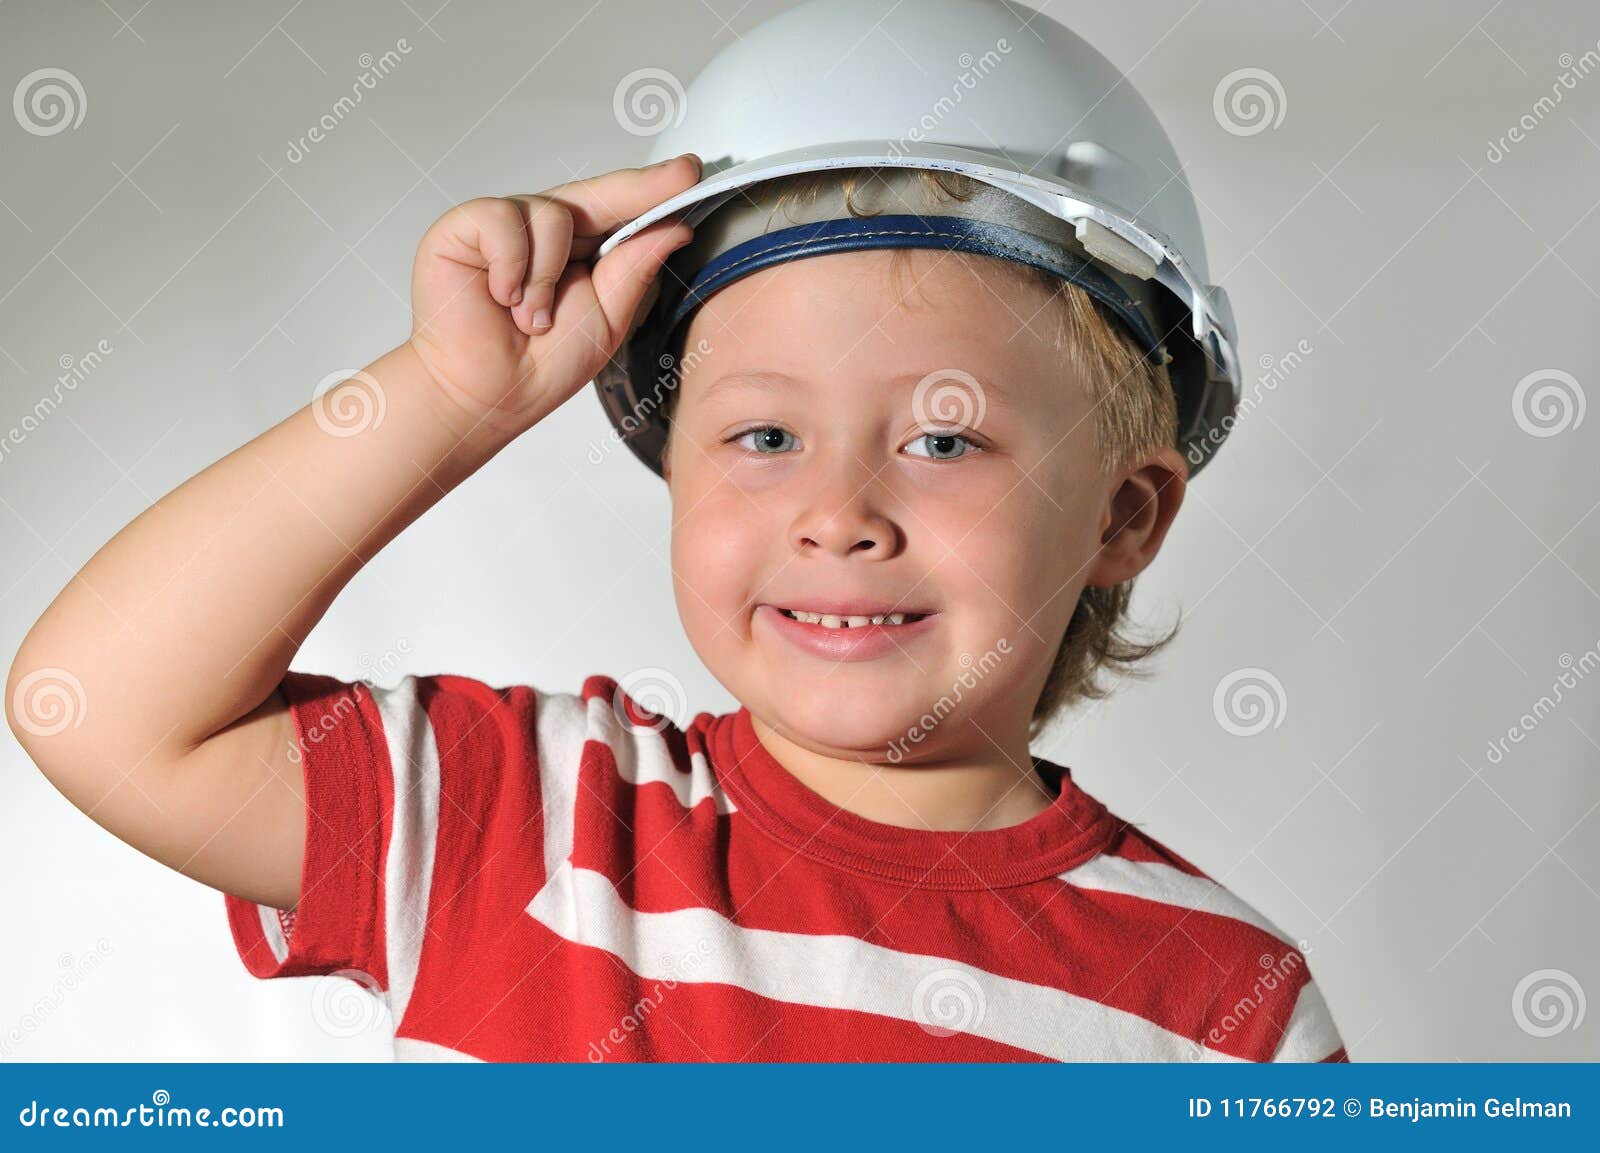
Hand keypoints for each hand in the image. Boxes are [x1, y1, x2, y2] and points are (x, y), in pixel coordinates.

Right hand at [406, 154, 698, 440]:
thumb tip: (675, 227)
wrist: (487, 397)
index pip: (620, 209)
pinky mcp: (463, 228)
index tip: (691, 172)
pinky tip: (502, 298)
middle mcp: (544, 232)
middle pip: (595, 193)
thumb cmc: (541, 365)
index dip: (654, 188)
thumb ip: (635, 268)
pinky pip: (504, 220)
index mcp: (580, 251)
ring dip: (548, 276)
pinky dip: (511, 265)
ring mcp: (504, 226)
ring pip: (552, 213)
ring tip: (532, 318)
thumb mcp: (607, 317)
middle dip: (637, 190)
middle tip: (680, 178)